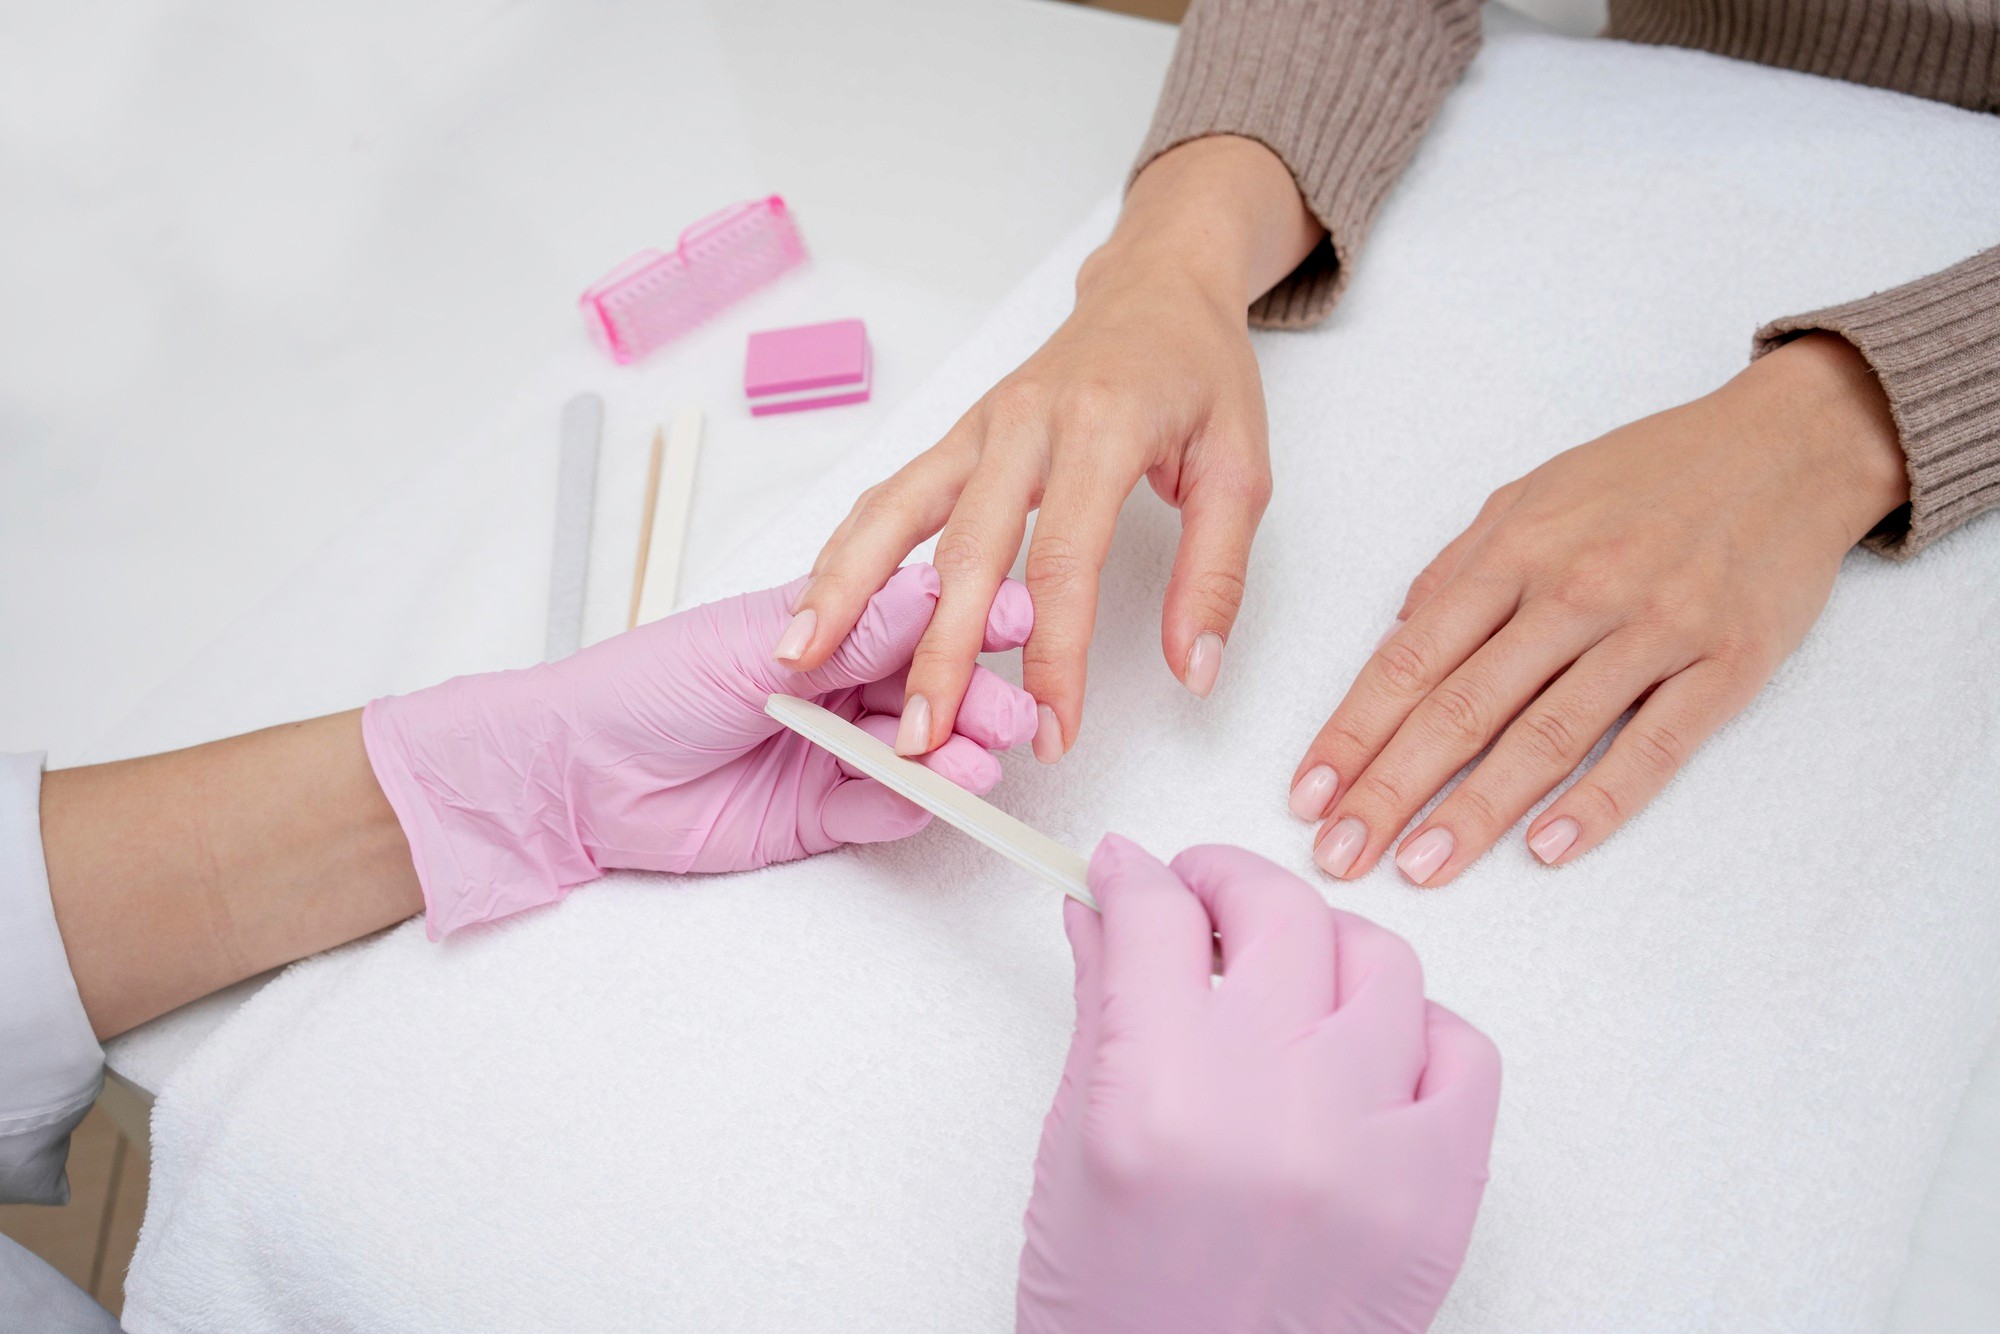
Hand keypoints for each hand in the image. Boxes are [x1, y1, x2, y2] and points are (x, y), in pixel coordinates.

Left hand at [363, 564, 1036, 937]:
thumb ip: (850, 633)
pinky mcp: (814, 818)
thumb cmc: (641, 686)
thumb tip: (940, 593)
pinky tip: (933, 796)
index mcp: (821, 628)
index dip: (968, 622)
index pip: (913, 620)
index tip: (1021, 618)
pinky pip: (876, 813)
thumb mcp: (750, 647)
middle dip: (974, 700)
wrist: (571, 776)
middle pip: (926, 692)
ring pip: (911, 756)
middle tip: (1013, 714)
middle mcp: (835, 688)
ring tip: (981, 763)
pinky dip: (908, 806)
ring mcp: (827, 754)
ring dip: (951, 759)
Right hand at [778, 137, 1321, 762]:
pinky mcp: (955, 436)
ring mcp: (978, 426)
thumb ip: (1217, 575)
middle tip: (919, 737)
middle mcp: (1026, 423)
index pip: (1066, 562)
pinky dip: (845, 550)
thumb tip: (1194, 670)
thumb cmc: (1198, 373)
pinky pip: (890, 496)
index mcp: (1103, 428)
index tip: (1053, 731)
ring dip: (848, 592)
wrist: (1156, 287)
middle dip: (936, 653)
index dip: (1055, 657)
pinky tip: (813, 603)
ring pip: (897, 513)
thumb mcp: (1241, 469)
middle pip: (966, 551)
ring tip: (801, 660)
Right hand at [1017, 837, 1499, 1332]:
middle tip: (1196, 900)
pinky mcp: (1440, 1195)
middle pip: (1277, 912)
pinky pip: (1464, 1054)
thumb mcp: (1073, 1153)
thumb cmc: (1116, 1313)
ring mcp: (1372, 1150)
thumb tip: (1106, 911)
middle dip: (1224, 882)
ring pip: (1380, 962)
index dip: (1135, 874)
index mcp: (1156, 1101)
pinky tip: (1364, 1049)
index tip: (1127, 870)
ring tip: (1284, 979)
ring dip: (1321, 948)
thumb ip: (1101, 1011)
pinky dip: (1416, 1031)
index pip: (1154, 920)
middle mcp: (1273, 1110)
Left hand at [1290, 333, 1908, 885]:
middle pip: (1464, 707)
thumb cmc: (1648, 474)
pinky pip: (1655, 745)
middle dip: (1391, 788)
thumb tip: (1398, 639)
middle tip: (1340, 855)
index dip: (1353, 733)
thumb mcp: (1532, 495)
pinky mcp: (1727, 663)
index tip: (1308, 795)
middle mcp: (1574, 591)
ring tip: (1421, 866)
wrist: (1789, 444)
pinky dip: (1600, 800)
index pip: (1411, 659)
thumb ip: (1461, 569)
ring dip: (1477, 809)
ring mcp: (1653, 629)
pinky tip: (1547, 847)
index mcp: (1514, 552)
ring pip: (1547, 735)